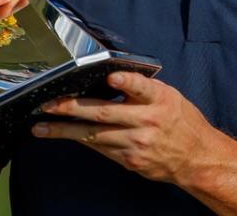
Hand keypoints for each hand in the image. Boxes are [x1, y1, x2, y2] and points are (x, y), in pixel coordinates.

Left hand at [32, 72, 217, 184]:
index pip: (142, 88)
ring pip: (94, 135)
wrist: (195, 158)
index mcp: (160, 100)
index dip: (127, 82)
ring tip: (41, 127)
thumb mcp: (169, 96)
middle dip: (73, 108)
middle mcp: (147, 121)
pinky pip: (100, 148)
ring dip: (64, 130)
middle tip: (50, 104)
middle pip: (105, 113)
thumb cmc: (180, 120)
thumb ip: (143, 88)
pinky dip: (80, 140)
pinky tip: (63, 134)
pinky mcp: (129, 160)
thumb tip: (111, 77)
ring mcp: (136, 143)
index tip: (112, 76)